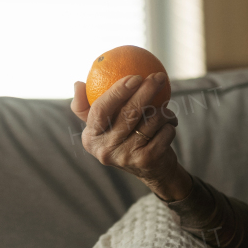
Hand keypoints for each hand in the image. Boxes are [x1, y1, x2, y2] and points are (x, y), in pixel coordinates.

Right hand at [71, 73, 191, 202]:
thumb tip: (77, 83)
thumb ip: (88, 106)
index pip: (100, 109)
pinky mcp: (146, 160)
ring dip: (164, 110)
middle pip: (129, 113)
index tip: (135, 76)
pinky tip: (170, 123)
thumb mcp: (104, 125)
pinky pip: (165, 131)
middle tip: (158, 76)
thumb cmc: (125, 138)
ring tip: (165, 108)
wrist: (152, 170)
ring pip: (151, 120)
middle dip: (147, 90)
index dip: (117, 91)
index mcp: (90, 137)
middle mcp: (105, 149)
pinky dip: (170, 124)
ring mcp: (126, 156)